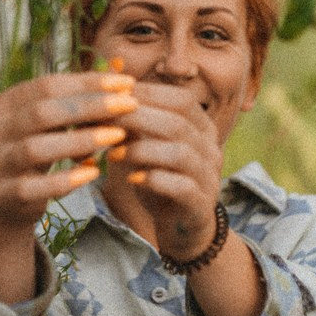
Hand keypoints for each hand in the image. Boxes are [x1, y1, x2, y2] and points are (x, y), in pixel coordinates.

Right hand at [0, 70, 137, 229]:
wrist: (7, 201)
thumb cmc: (39, 149)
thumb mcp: (55, 122)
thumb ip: (82, 97)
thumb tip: (121, 67)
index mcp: (5, 105)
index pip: (48, 85)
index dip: (89, 82)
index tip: (128, 83)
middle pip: (42, 112)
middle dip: (90, 106)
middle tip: (129, 105)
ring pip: (36, 148)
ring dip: (81, 140)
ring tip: (118, 135)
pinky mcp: (6, 195)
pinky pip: (36, 187)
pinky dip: (66, 179)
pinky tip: (93, 171)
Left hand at [112, 81, 223, 260]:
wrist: (180, 227)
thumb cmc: (160, 179)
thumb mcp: (146, 145)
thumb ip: (134, 121)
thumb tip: (109, 88)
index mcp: (203, 128)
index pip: (181, 99)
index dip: (148, 94)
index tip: (113, 94)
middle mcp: (211, 149)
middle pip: (178, 123)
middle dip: (137, 118)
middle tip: (104, 120)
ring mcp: (209, 177)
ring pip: (180, 154)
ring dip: (142, 150)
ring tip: (113, 153)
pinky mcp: (200, 204)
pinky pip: (181, 186)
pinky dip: (154, 180)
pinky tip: (132, 180)